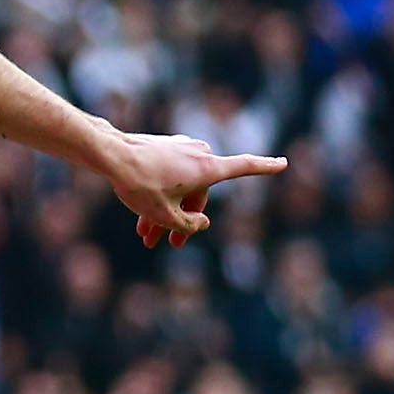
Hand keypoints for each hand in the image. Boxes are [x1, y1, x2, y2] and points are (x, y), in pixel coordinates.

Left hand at [95, 129, 286, 247]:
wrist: (109, 155)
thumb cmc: (139, 184)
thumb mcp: (165, 215)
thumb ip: (190, 225)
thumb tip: (203, 222)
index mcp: (208, 167)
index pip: (245, 166)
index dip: (266, 167)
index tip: (284, 162)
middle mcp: (199, 154)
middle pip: (200, 193)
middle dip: (183, 220)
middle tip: (166, 244)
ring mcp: (181, 149)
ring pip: (180, 188)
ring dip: (166, 213)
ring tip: (146, 237)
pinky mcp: (164, 148)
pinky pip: (169, 177)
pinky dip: (159, 196)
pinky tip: (140, 218)